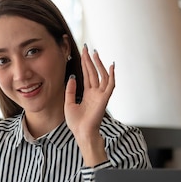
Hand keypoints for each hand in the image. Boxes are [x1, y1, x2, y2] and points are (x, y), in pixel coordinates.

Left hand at [64, 45, 114, 165]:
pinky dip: (112, 76)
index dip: (85, 64)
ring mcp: (100, 95)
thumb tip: (72, 77)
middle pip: (93, 73)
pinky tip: (111, 66)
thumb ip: (71, 90)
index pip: (87, 75)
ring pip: (101, 76)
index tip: (83, 53)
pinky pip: (110, 85)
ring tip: (95, 53)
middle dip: (90, 60)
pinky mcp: (104, 99)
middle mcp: (95, 93)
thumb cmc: (76, 123)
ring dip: (99, 64)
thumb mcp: (69, 103)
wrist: (81, 133)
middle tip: (88, 48)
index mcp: (88, 94)